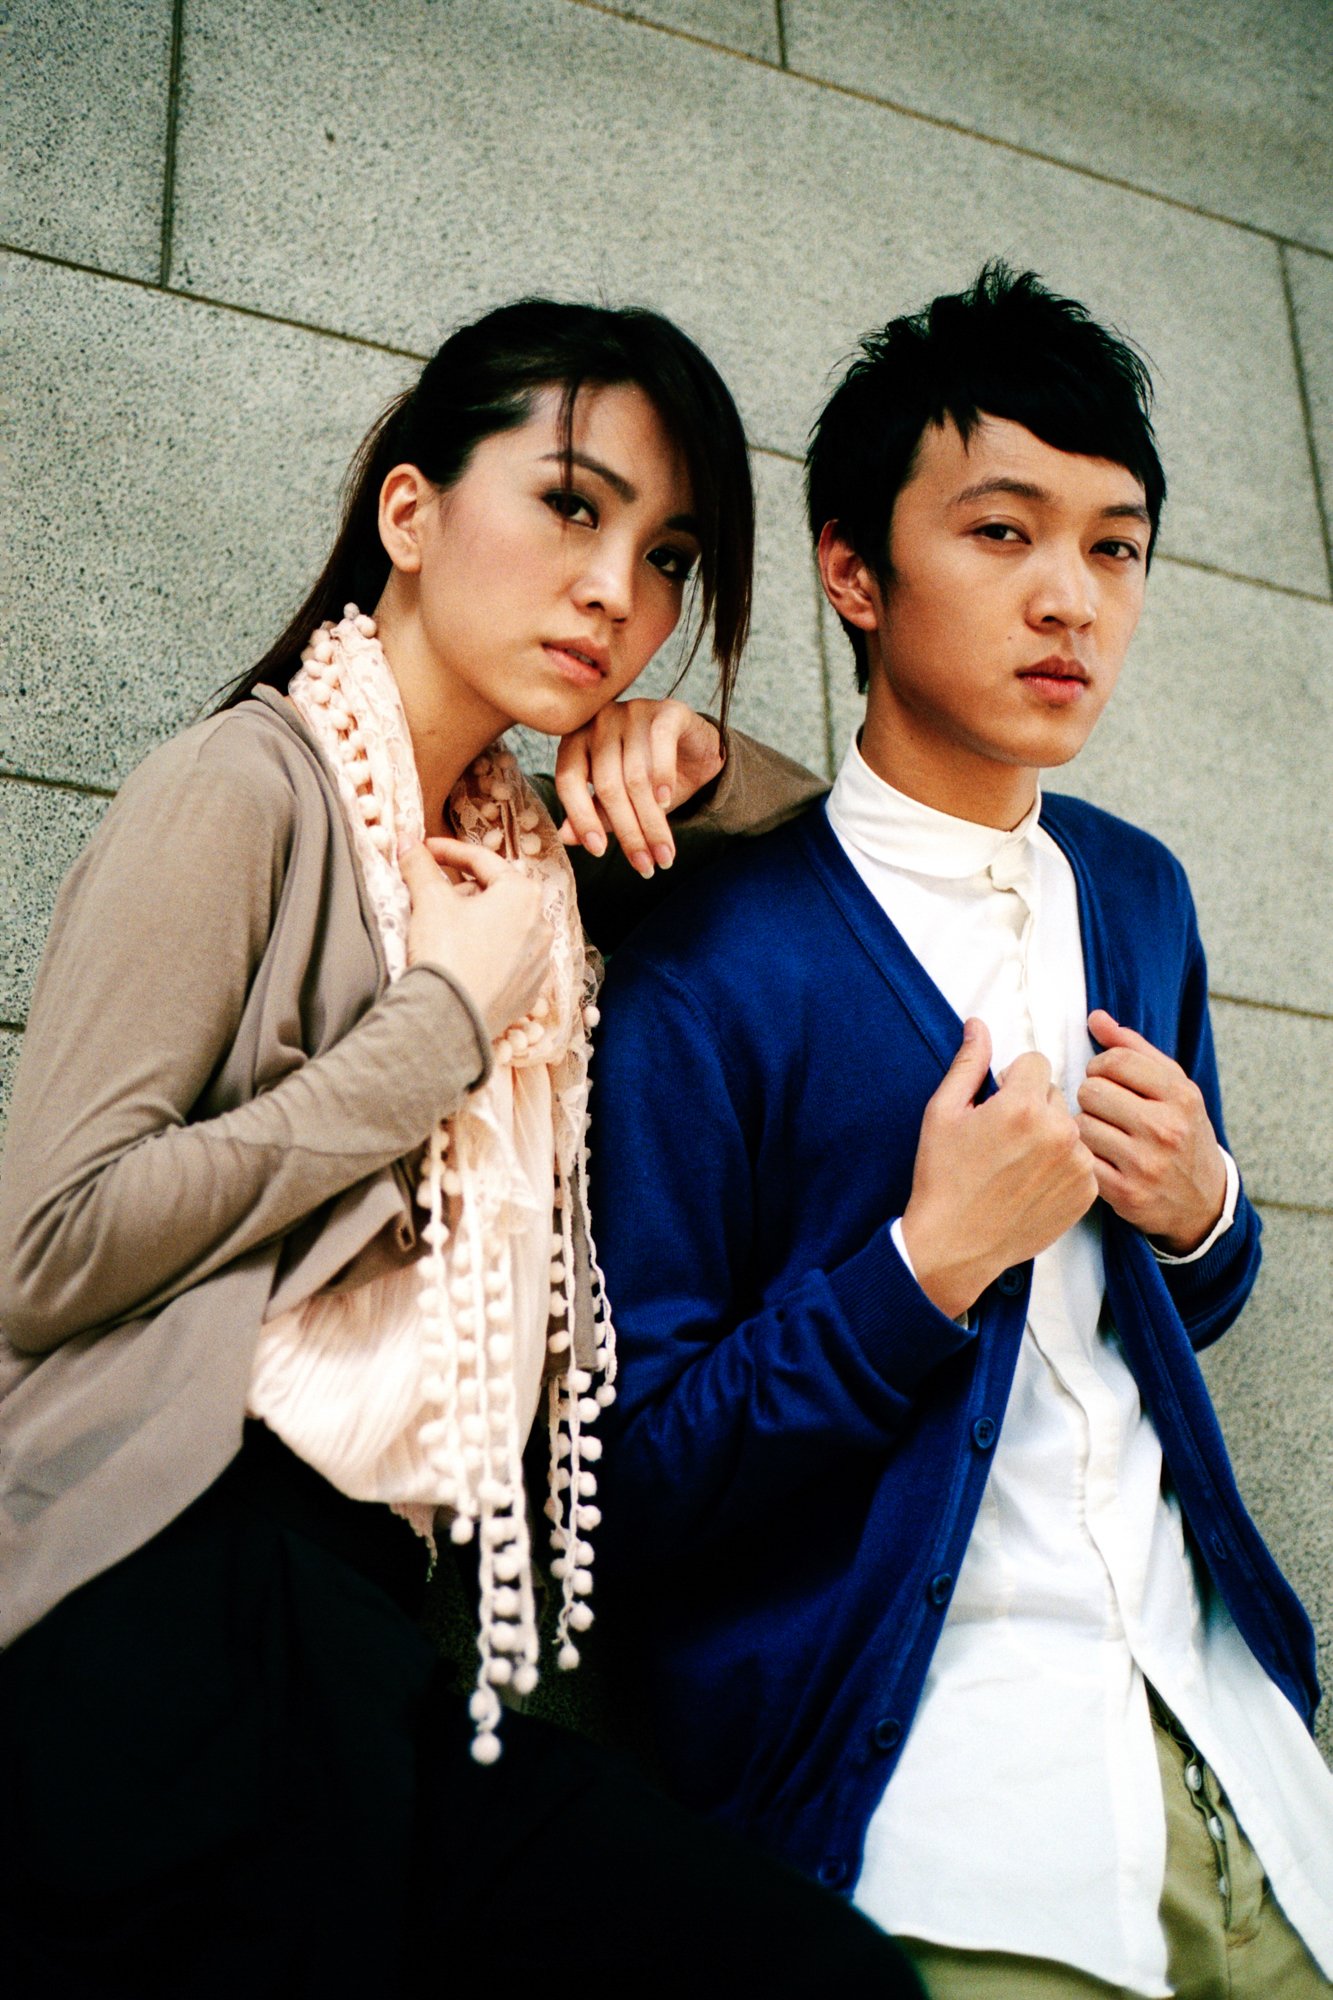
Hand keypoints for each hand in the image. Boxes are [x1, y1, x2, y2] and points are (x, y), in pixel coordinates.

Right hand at [400, 839, 550, 1041]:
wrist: (452, 1019)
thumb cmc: (447, 953)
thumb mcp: (429, 901)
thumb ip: (420, 866)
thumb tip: (406, 842)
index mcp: (523, 894)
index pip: (481, 860)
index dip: (448, 851)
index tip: (424, 850)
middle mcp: (541, 924)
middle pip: (496, 893)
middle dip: (463, 889)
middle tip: (432, 892)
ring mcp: (539, 960)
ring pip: (504, 927)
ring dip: (477, 921)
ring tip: (446, 928)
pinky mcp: (530, 990)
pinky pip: (508, 959)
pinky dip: (487, 952)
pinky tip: (463, 958)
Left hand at [553, 699, 724, 877]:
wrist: (695, 753)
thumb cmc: (650, 778)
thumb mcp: (618, 800)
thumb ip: (593, 813)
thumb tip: (565, 837)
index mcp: (577, 740)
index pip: (568, 780)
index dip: (582, 818)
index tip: (599, 851)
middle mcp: (600, 721)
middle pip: (607, 785)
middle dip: (628, 832)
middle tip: (644, 865)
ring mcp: (632, 711)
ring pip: (636, 775)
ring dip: (652, 821)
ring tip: (664, 853)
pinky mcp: (666, 710)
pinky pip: (661, 742)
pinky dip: (663, 775)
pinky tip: (666, 803)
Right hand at [901, 1019, 1098, 1318]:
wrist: (955, 1244)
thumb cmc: (943, 1178)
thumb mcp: (942, 1113)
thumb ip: (968, 1063)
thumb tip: (979, 1024)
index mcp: (1022, 1105)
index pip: (1036, 1063)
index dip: (1011, 1080)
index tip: (996, 1105)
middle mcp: (1058, 1131)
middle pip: (1054, 1093)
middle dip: (1031, 1106)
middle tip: (1002, 1139)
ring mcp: (1077, 1164)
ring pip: (1069, 1126)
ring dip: (1049, 1136)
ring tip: (1017, 1164)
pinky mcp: (1086, 1192)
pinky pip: (1081, 1159)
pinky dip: (1062, 1166)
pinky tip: (1032, 1183)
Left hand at [1076, 1009, 1226, 1254]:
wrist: (1204, 1200)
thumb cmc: (1182, 1131)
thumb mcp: (1174, 1087)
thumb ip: (1134, 1049)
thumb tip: (1095, 1017)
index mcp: (1181, 1095)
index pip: (1114, 1061)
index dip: (1099, 1066)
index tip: (1105, 1078)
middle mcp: (1166, 1128)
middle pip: (1091, 1091)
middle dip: (1091, 1096)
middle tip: (1103, 1109)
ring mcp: (1146, 1163)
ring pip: (1081, 1125)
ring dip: (1085, 1127)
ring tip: (1104, 1133)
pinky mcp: (1127, 1193)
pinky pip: (1081, 1159)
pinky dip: (1084, 1156)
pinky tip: (1101, 1157)